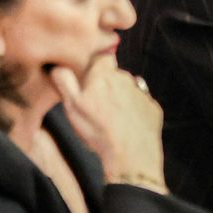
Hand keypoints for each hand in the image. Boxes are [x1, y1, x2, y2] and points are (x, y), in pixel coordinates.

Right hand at [52, 62, 166, 191]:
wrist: (130, 155)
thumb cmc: (98, 130)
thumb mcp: (72, 106)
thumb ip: (65, 82)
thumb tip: (58, 66)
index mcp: (105, 75)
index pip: (102, 58)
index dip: (96, 67)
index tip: (90, 81)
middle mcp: (126, 79)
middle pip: (115, 75)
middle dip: (107, 85)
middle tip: (97, 106)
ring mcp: (142, 94)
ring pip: (129, 90)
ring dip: (121, 99)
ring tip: (111, 120)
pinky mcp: (153, 109)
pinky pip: (141, 105)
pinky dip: (134, 113)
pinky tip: (126, 127)